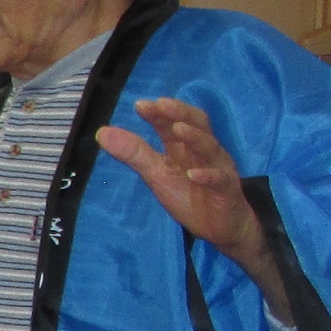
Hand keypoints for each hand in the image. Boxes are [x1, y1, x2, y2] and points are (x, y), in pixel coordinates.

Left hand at [98, 99, 293, 318]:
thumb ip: (134, 153)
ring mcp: (218, 169)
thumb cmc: (189, 196)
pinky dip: (207, 176)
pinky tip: (193, 174)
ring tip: (177, 129)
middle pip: (197, 126)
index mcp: (185, 147)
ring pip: (210, 148)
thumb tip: (102, 132)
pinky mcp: (227, 191)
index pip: (173, 124)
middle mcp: (203, 152)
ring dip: (194, 138)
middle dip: (180, 113)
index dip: (159, 113)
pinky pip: (220, 180)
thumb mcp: (157, 175)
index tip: (140, 104)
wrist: (221, 227)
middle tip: (161, 104)